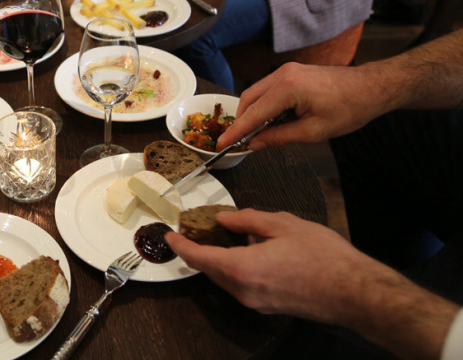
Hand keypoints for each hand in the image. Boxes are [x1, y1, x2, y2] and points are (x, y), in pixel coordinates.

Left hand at [165, 209, 459, 359]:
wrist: (356, 293)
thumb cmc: (324, 257)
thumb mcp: (284, 225)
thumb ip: (248, 220)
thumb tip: (225, 219)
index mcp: (242, 268)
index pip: (199, 257)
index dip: (181, 245)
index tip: (170, 235)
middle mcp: (244, 290)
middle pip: (210, 270)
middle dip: (201, 250)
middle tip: (198, 229)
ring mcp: (256, 303)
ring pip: (226, 278)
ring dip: (221, 259)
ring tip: (228, 235)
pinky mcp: (269, 307)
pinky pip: (242, 285)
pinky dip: (237, 268)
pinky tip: (251, 251)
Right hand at [217, 62, 382, 150]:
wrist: (371, 87)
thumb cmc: (349, 108)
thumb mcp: (313, 131)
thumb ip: (279, 137)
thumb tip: (256, 143)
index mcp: (288, 88)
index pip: (253, 113)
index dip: (236, 130)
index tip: (222, 143)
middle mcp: (283, 74)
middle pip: (248, 99)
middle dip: (242, 121)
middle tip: (239, 142)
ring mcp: (287, 70)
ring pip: (256, 93)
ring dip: (253, 113)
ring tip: (258, 134)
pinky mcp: (292, 72)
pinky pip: (268, 89)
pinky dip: (264, 105)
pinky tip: (271, 121)